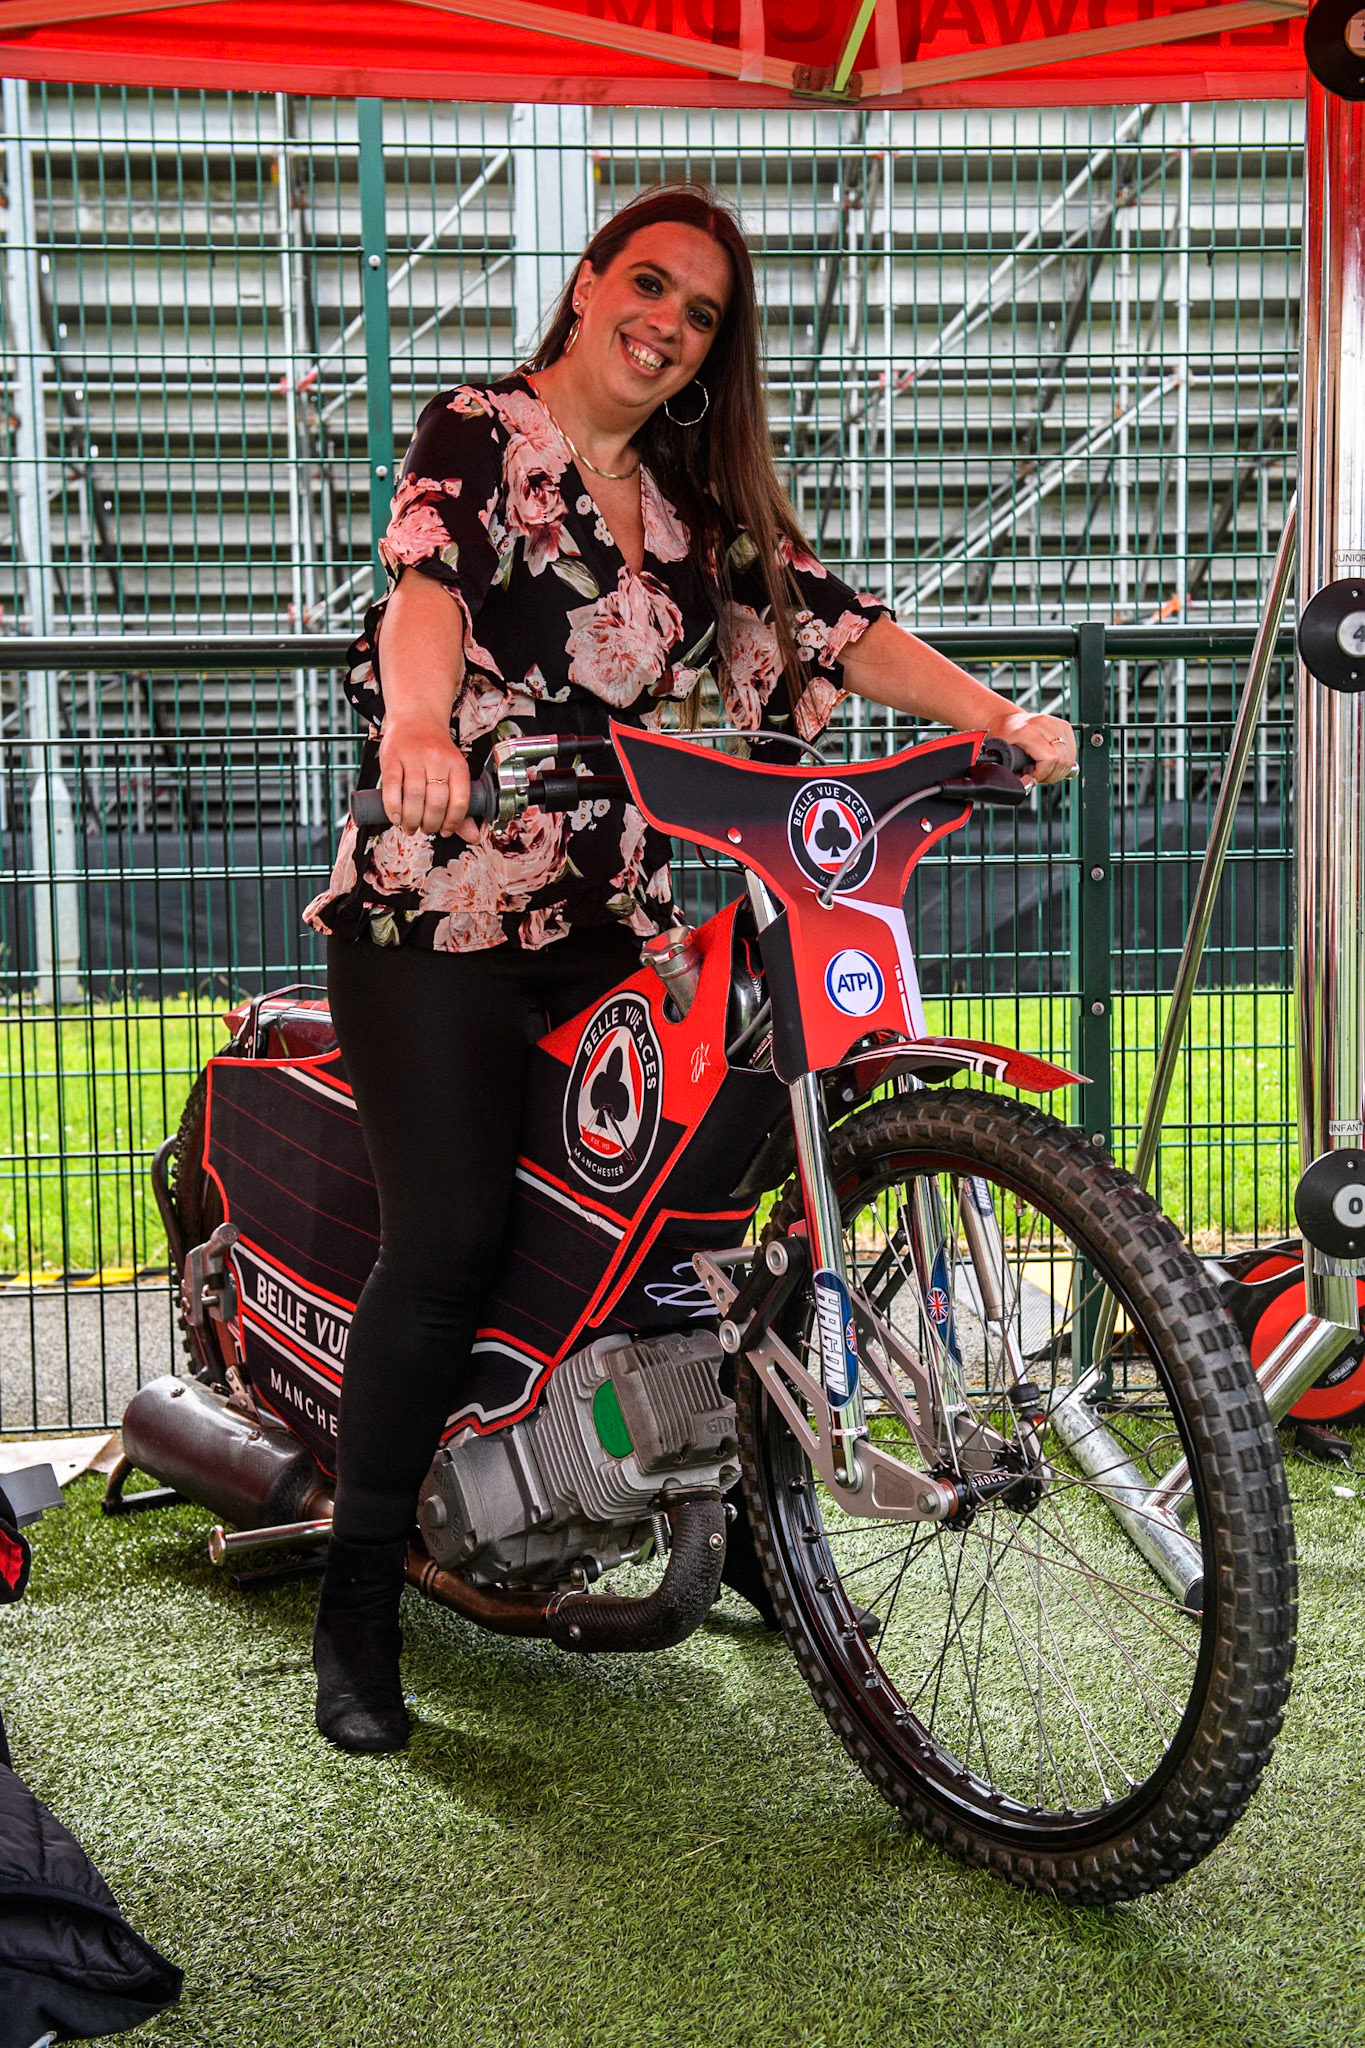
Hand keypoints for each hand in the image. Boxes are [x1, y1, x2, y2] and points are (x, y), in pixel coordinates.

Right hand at [376, 718, 480, 840]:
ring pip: (415, 797)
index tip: (446, 831)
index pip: (460, 800)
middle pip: (437, 802)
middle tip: (426, 830)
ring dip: (412, 820)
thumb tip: (474, 837)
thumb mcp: (453, 773)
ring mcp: (413, 757)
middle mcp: (437, 759)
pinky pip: (393, 788)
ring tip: (410, 827)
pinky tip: (396, 818)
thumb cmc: (435, 752)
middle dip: (431, 824)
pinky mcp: (392, 758)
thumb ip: (459, 806)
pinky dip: (394, 808)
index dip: (453, 822)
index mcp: (457, 764)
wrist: (416, 718)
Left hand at [986, 709, 1077, 786]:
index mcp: (1028, 730)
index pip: (1050, 759)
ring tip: (1044, 770)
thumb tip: (1027, 784)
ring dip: (1059, 770)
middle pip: (1062, 760)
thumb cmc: (1003, 735)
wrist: (1008, 719)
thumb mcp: (1002, 755)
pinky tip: (1051, 762)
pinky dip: (1063, 762)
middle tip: (1039, 776)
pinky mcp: (1065, 726)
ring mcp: (1057, 723)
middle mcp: (1045, 724)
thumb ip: (1013, 773)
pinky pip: (1072, 751)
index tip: (1034, 777)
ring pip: (1070, 758)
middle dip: (1052, 775)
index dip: (1043, 774)